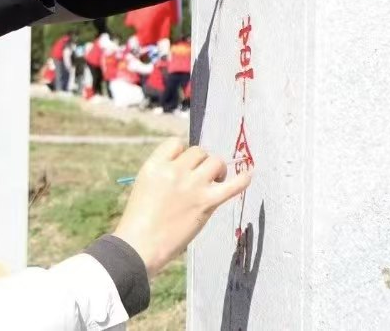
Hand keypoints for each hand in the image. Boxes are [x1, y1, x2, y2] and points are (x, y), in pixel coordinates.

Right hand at [112, 139, 251, 275]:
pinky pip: (232, 186)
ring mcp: (192, 186)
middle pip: (198, 151)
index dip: (183, 153)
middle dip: (201, 162)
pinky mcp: (206, 202)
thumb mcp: (145, 186)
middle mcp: (175, 171)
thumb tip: (188, 168)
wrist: (141, 245)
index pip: (176, 143)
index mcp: (155, 165)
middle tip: (200, 177)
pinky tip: (249, 174)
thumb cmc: (140, 220)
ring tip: (216, 180)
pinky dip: (243, 179)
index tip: (184, 165)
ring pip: (215, 161)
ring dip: (217, 169)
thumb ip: (164, 174)